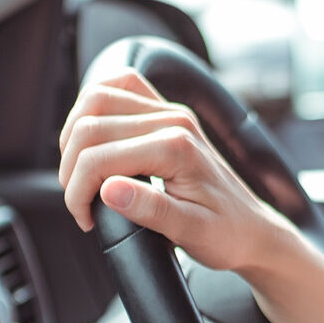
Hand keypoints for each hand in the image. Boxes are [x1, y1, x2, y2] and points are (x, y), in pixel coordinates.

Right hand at [56, 67, 302, 274]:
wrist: (252, 230)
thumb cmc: (225, 234)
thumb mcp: (190, 232)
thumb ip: (149, 209)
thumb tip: (107, 189)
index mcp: (176, 147)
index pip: (99, 156)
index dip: (78, 191)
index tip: (85, 220)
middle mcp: (173, 119)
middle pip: (90, 123)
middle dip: (71, 167)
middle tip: (78, 202)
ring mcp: (170, 111)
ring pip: (96, 97)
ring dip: (75, 135)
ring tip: (80, 174)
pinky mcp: (166, 113)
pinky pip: (120, 88)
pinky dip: (94, 107)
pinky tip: (92, 139)